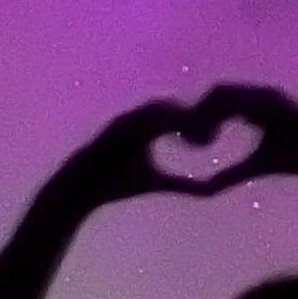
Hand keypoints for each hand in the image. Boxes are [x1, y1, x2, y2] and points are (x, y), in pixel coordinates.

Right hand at [42, 97, 210, 210]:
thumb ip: (183, 184)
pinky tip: (170, 134)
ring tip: (195, 132)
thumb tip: (211, 191)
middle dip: (191, 115)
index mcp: (150, 128)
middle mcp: (138, 120)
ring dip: (175, 116)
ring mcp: (124, 121)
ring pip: (156, 109)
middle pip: (172, 107)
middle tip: (211, 131)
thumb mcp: (158, 183)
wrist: (82, 189)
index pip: (180, 116)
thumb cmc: (118, 185)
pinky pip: (137, 119)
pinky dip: (154, 123)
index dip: (198, 123)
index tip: (215, 138)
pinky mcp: (113, 128)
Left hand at [181, 82, 297, 193]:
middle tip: (193, 140)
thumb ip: (229, 174)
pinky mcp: (278, 100)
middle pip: (217, 92)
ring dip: (211, 114)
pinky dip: (229, 113)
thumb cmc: (292, 161)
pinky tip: (222, 133)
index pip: (216, 101)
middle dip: (199, 112)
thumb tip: (206, 188)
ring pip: (228, 92)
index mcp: (251, 108)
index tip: (190, 141)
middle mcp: (259, 96)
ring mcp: (269, 95)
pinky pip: (247, 100)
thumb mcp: (253, 168)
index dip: (199, 117)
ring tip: (205, 140)